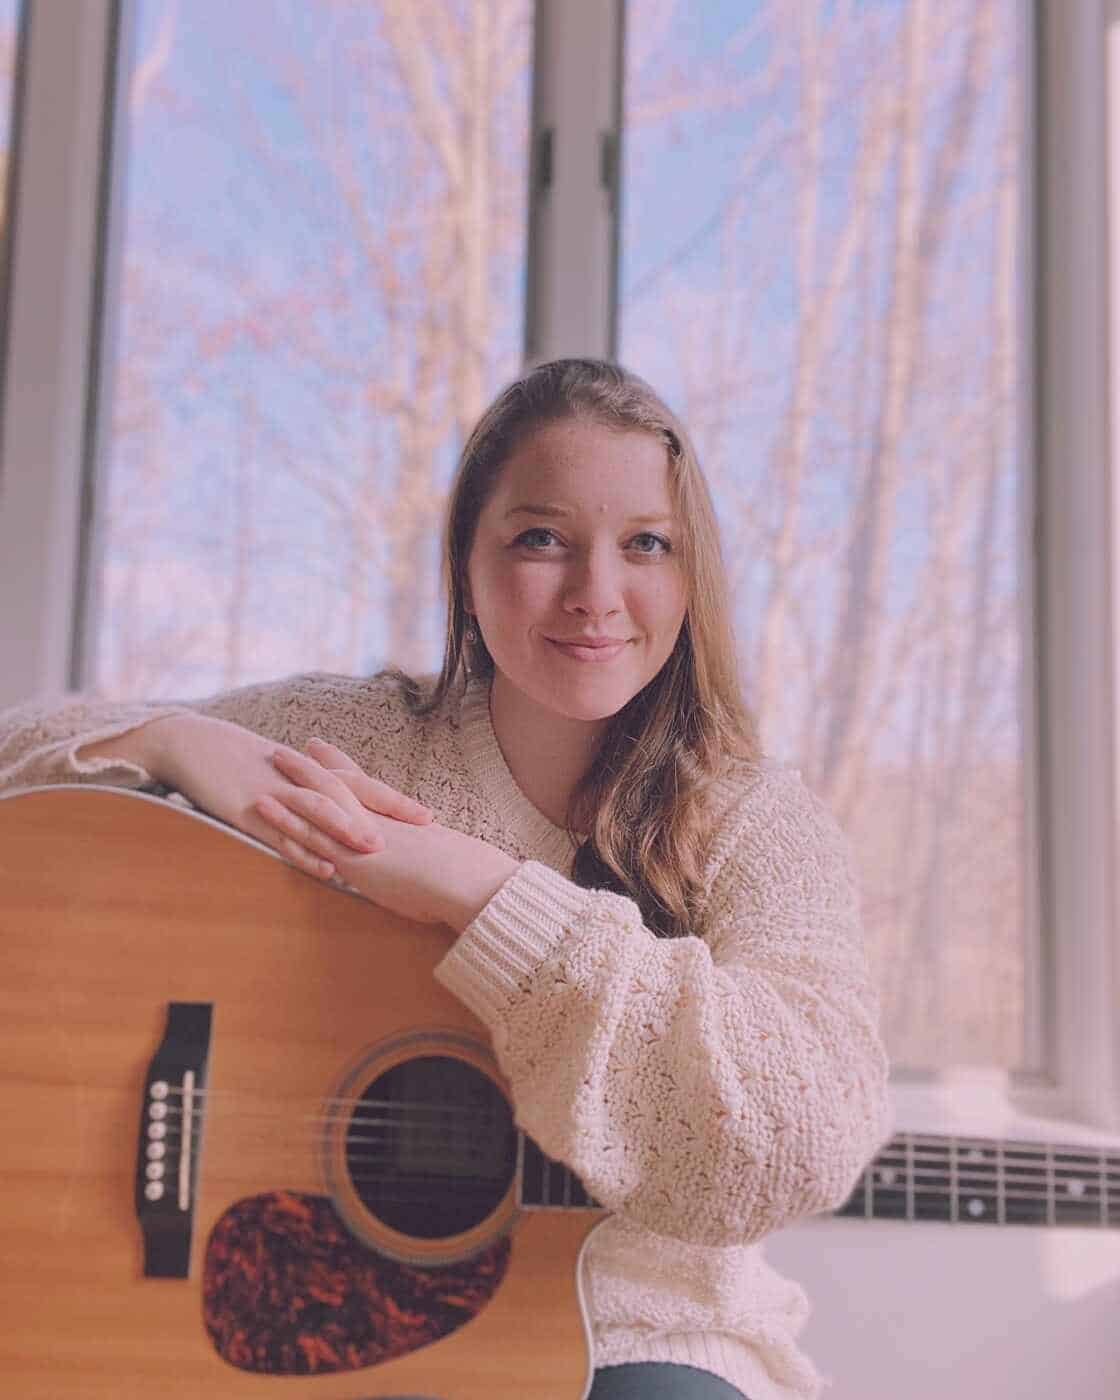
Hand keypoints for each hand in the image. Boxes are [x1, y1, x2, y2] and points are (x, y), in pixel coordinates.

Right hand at [129, 715, 432, 880]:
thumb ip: (310, 790)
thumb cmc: (239, 760)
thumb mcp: (281, 772)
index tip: (427, 815)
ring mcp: (274, 795)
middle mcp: (298, 780)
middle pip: (350, 793)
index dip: (393, 800)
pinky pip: (280, 835)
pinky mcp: (247, 812)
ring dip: (346, 828)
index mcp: (309, 771)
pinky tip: (324, 867)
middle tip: (423, 825)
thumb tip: (342, 812)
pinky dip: (303, 851)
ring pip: (316, 811)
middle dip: (386, 810)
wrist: (191, 744)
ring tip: (375, 847)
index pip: (360, 784)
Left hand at [255, 739, 518, 928]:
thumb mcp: (435, 863)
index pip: (364, 787)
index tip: (325, 751)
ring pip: (319, 799)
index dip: (343, 767)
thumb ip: (418, 858)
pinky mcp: (346, 854)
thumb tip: (417, 866)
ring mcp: (358, 834)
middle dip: (316, 765)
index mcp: (394, 822)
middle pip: (340, 782)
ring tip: (270, 759)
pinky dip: (283, 817)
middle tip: (296, 746)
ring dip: (292, 779)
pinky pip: (308, 832)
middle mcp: (374, 821)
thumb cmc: (458, 879)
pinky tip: (261, 807)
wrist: (461, 880)